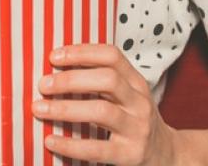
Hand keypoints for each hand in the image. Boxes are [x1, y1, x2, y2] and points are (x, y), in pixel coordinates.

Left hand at [31, 43, 185, 165]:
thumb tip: (55, 69)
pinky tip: (50, 141)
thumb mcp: (127, 96)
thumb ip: (101, 82)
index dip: (81, 52)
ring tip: (40, 108)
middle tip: (43, 84)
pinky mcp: (131, 154)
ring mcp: (138, 128)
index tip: (54, 56)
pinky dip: (70, 144)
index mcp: (136, 83)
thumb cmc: (134, 121)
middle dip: (71, 79)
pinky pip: (98, 148)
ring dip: (66, 108)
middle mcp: (139, 102)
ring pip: (102, 111)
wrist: (167, 156)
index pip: (112, 56)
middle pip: (107, 79)